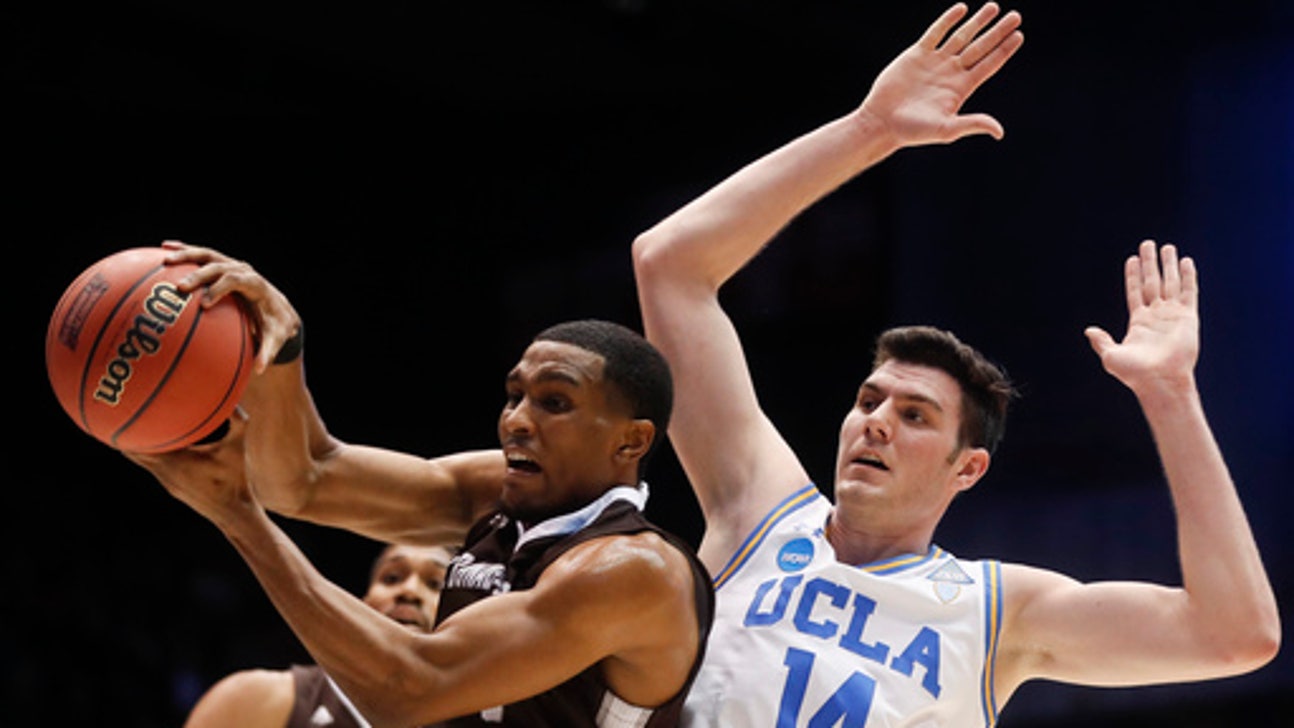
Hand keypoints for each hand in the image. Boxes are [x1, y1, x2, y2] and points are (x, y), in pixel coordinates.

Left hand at [123, 407, 261, 527]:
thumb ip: (237, 420)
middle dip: (125, 434)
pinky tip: (158, 445)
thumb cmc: (236, 479)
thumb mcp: (238, 446)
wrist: (234, 513)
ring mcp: (167, 481)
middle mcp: (164, 473)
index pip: (139, 445)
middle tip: (115, 414)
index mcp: (174, 462)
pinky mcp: (174, 486)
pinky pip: (154, 467)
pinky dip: (151, 454)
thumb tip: (234, 395)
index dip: (127, 430)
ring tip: (130, 427)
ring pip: (142, 461)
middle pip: (133, 453)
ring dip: (138, 445)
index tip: (118, 413)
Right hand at [161, 240, 301, 372]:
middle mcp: (243, 270)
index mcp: (255, 285)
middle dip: (199, 275)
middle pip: (218, 266)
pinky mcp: (221, 264)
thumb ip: (268, 351)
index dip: (220, 289)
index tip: (204, 304)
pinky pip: (200, 254)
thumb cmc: (275, 324)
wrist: (279, 307)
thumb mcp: (276, 338)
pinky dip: (183, 249)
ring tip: (165, 261)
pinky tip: (164, 248)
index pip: (236, 281)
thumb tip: (261, 369)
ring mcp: (231, 264)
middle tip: (180, 288)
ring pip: (207, 255)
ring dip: (186, 255)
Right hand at [859, 2, 1023, 144]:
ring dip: (978, 22)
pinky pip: (936, 33)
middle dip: (998, 31)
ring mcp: (935, 61)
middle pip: (981, 47)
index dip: (1004, 49)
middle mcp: (951, 72)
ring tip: (993, 7)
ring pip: (962, 36)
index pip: (989, 64)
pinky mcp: (917, 54)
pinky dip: (948, 20)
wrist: (881, 121)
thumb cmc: (912, 130)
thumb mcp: (946, 130)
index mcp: (961, 87)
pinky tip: (961, 9)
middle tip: (1016, 16)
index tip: (1019, 35)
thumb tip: (999, 132)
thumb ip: (972, 124)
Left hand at [1085, 240, 1199, 395]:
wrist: (1159, 381)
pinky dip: (1187, 277)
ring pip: (1170, 283)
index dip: (1133, 275)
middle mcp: (1156, 316)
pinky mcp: (1188, 318)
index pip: (1135, 292)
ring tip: (1167, 247)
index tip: (1132, 259)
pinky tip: (1185, 262)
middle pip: (1152, 282)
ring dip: (1169, 265)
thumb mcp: (1111, 355)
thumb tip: (1089, 331)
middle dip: (1150, 264)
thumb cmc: (1134, 373)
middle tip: (1148, 244)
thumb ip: (1101, 341)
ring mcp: (1172, 316)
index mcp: (1138, 323)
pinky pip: (1188, 292)